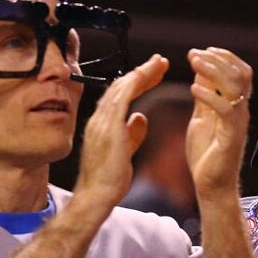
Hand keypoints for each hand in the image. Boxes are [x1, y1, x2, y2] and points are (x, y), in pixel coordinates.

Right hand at [75, 55, 168, 205]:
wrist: (96, 197)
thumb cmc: (108, 181)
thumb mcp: (125, 152)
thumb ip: (132, 134)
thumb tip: (140, 118)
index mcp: (102, 124)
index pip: (121, 96)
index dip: (138, 81)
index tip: (153, 72)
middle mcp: (99, 119)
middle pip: (122, 87)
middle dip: (142, 72)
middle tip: (160, 61)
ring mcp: (101, 121)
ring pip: (122, 88)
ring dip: (142, 73)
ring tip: (159, 63)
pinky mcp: (108, 127)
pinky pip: (121, 98)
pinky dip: (134, 83)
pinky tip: (146, 74)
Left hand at [185, 47, 252, 198]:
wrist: (211, 186)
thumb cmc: (207, 154)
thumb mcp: (202, 117)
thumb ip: (204, 96)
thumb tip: (201, 71)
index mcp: (234, 105)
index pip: (239, 71)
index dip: (223, 56)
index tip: (202, 50)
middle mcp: (240, 111)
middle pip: (240, 73)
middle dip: (218, 58)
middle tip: (195, 52)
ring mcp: (238, 123)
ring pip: (236, 86)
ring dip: (214, 70)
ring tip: (194, 62)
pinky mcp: (231, 137)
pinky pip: (226, 110)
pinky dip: (210, 95)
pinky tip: (193, 88)